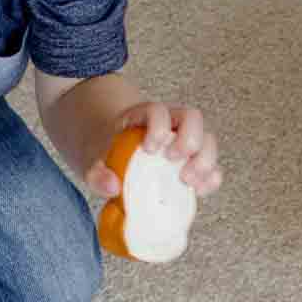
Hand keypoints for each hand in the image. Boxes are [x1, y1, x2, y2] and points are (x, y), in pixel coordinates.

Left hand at [84, 102, 221, 197]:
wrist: (110, 148)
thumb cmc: (104, 151)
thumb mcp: (91, 159)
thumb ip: (96, 173)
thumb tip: (112, 187)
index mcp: (143, 116)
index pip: (158, 111)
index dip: (159, 127)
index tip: (149, 148)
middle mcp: (169, 123)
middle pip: (192, 118)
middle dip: (188, 141)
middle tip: (174, 162)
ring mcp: (183, 140)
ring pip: (207, 140)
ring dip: (204, 161)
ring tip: (188, 180)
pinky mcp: (190, 161)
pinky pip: (210, 164)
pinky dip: (210, 177)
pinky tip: (200, 190)